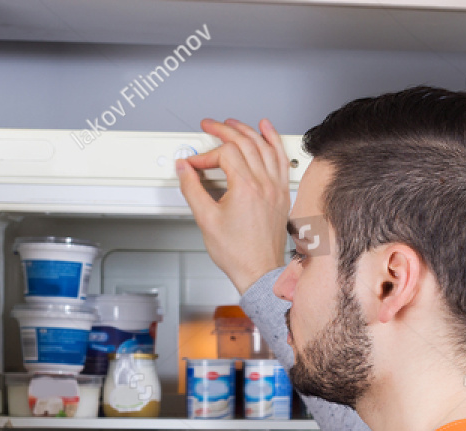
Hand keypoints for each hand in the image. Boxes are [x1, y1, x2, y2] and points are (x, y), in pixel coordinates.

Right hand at [177, 117, 290, 294]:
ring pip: (264, 146)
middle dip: (224, 131)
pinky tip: (267, 131)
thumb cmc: (238, 253)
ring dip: (247, 130)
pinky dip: (273, 141)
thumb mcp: (206, 220)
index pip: (225, 154)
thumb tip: (183, 169)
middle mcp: (264, 184)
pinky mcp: (282, 194)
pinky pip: (280, 159)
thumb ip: (192, 189)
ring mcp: (276, 188)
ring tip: (232, 123)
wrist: (258, 272)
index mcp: (246, 188)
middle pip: (245, 143)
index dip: (206, 155)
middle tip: (209, 126)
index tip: (194, 165)